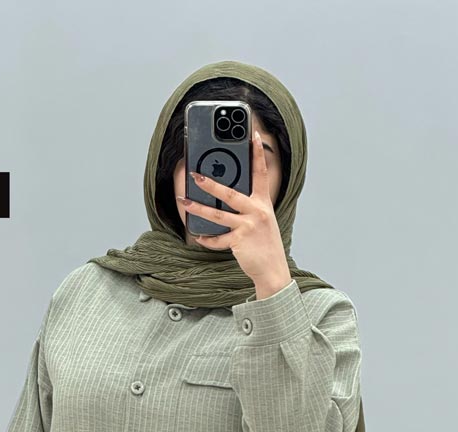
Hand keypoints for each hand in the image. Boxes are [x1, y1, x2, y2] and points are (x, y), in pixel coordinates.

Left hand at [179, 127, 292, 295]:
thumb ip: (249, 208)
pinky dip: (207, 239)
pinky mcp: (240, 241)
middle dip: (210, 184)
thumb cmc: (265, 245)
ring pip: (218, 215)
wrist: (273, 269)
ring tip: (184, 201)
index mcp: (263, 203)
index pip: (261, 173)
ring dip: (198, 208)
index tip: (254, 135)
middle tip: (195, 175)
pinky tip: (199, 236)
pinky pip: (218, 239)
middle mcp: (257, 212)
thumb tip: (225, 198)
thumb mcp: (263, 221)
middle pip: (230, 193)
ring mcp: (248, 226)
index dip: (258, 154)